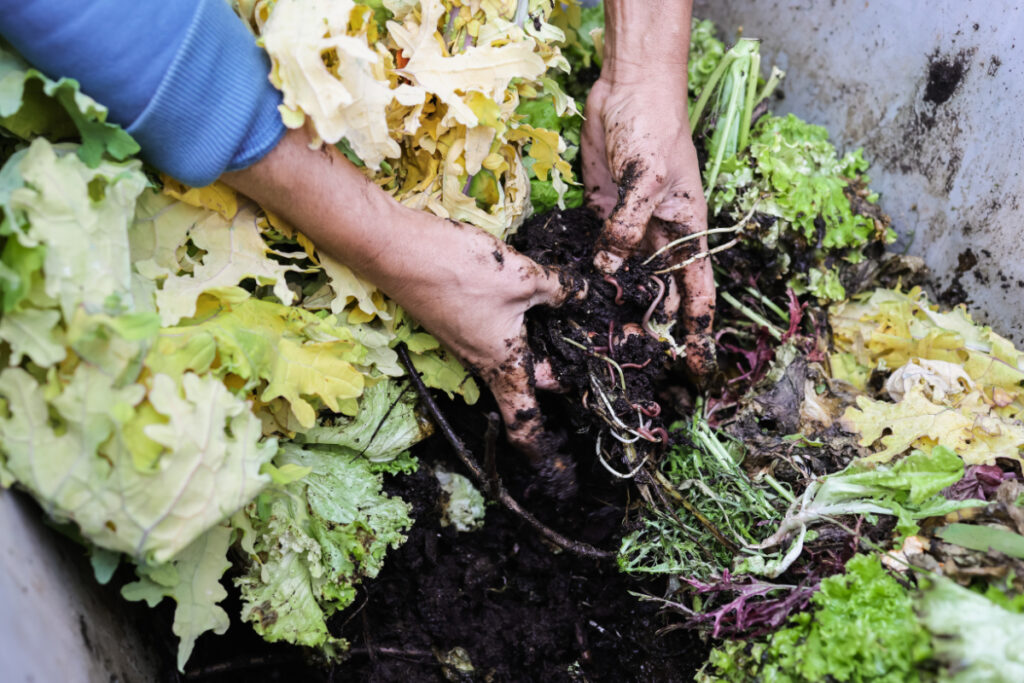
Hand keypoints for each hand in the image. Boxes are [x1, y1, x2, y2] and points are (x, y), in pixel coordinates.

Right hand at [224, 128, 574, 460]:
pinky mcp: (457, 316)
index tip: (552, 468)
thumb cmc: (460, 273)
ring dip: (540, 344)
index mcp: (503, 365)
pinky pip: (496, 330)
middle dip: (557, 375)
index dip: (539, 446)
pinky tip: (537, 293)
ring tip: (573, 321)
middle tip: (593, 357)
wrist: (397, 249)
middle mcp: (482, 360)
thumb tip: (586, 293)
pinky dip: (520, 321)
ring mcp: (466, 339)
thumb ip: (560, 288)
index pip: (523, 419)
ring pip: (513, 352)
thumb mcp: (523, 278)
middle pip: (526, 381)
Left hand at [582, 76, 715, 375]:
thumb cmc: (656, 130)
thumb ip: (627, 225)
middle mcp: (661, 235)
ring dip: (615, 303)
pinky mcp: (602, 213)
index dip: (698, 331)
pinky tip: (575, 296)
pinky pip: (597, 250)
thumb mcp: (647, 179)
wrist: (630, 90)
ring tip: (600, 339)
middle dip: (650, 327)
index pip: (697, 292)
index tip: (698, 368)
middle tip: (636, 363)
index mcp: (687, 231)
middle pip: (659, 292)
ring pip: (624, 276)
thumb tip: (607, 268)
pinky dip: (589, 272)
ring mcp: (630, 226)